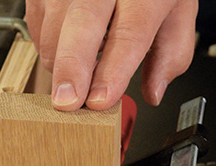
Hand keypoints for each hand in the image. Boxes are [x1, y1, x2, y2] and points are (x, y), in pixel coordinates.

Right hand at [26, 0, 197, 110]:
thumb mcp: (178, 12)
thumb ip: (171, 53)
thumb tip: (154, 93)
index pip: (130, 33)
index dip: (113, 70)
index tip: (100, 100)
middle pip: (82, 24)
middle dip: (72, 68)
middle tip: (67, 103)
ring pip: (54, 30)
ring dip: (61, 65)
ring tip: (81, 71)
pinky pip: (37, 27)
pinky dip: (50, 48)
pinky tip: (68, 46)